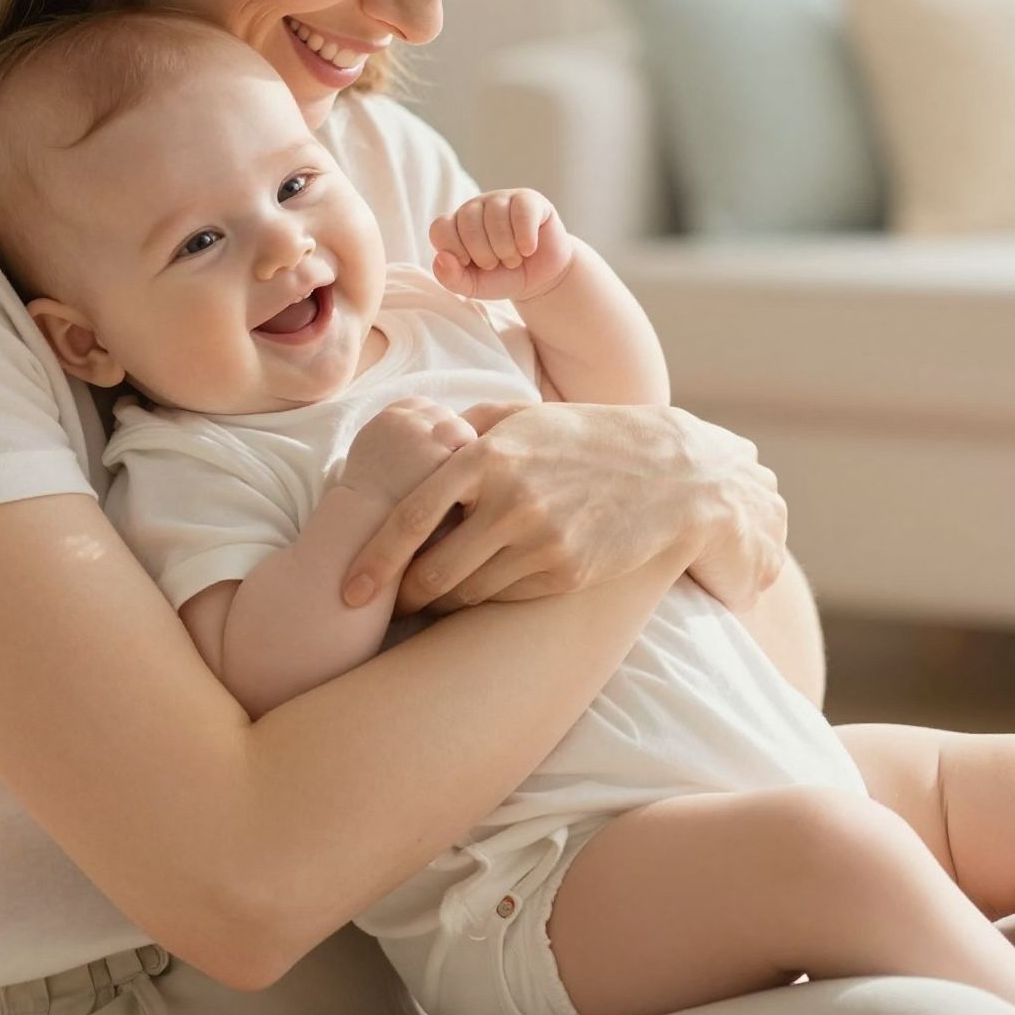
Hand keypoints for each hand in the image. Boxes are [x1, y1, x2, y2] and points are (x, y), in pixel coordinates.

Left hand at [337, 400, 788, 616]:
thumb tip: (418, 441)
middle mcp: (510, 501)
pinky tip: (490, 587)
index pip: (409, 518)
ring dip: (446, 600)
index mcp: (487, 456)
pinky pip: (506, 599)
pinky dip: (488, 599)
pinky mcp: (566, 573)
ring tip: (439, 593)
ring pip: (466, 593)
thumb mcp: (525, 415)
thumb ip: (466, 427)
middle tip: (395, 600)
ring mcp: (541, 541)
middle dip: (407, 593)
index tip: (347, 590)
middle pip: (431, 571)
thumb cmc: (585, 437)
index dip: (372, 561)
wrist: (668, 473)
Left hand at [430, 189, 573, 302]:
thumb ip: (450, 278)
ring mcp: (502, 199)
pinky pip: (521, 212)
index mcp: (456, 224)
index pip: (440, 228)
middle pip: (468, 223)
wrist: (541, 279)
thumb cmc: (503, 278)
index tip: (469, 264)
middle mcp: (475, 207)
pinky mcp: (529, 200)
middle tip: (498, 263)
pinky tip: (528, 249)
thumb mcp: (473, 286)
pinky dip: (525, 238)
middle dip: (484, 254)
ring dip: (506, 249)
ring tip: (514, 258)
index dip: (454, 250)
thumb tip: (441, 258)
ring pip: (495, 217)